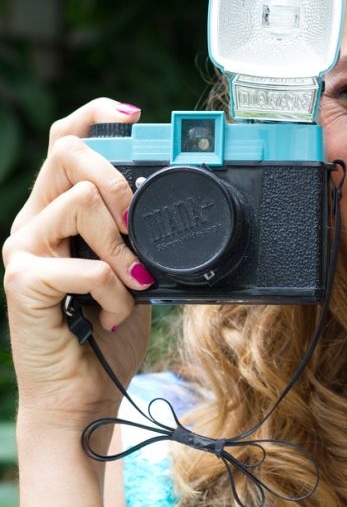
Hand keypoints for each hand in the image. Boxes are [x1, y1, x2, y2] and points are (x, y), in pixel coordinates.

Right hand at [3, 98, 151, 425]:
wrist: (84, 391)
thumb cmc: (108, 328)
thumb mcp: (132, 266)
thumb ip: (134, 231)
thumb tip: (164, 197)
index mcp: (58, 210)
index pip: (66, 141)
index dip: (96, 117)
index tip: (133, 115)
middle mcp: (34, 221)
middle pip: (68, 153)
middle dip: (119, 182)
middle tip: (137, 228)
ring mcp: (23, 250)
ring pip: (81, 201)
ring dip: (123, 247)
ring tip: (132, 285)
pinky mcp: (23, 283)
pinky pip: (87, 265)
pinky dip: (116, 292)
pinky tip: (115, 314)